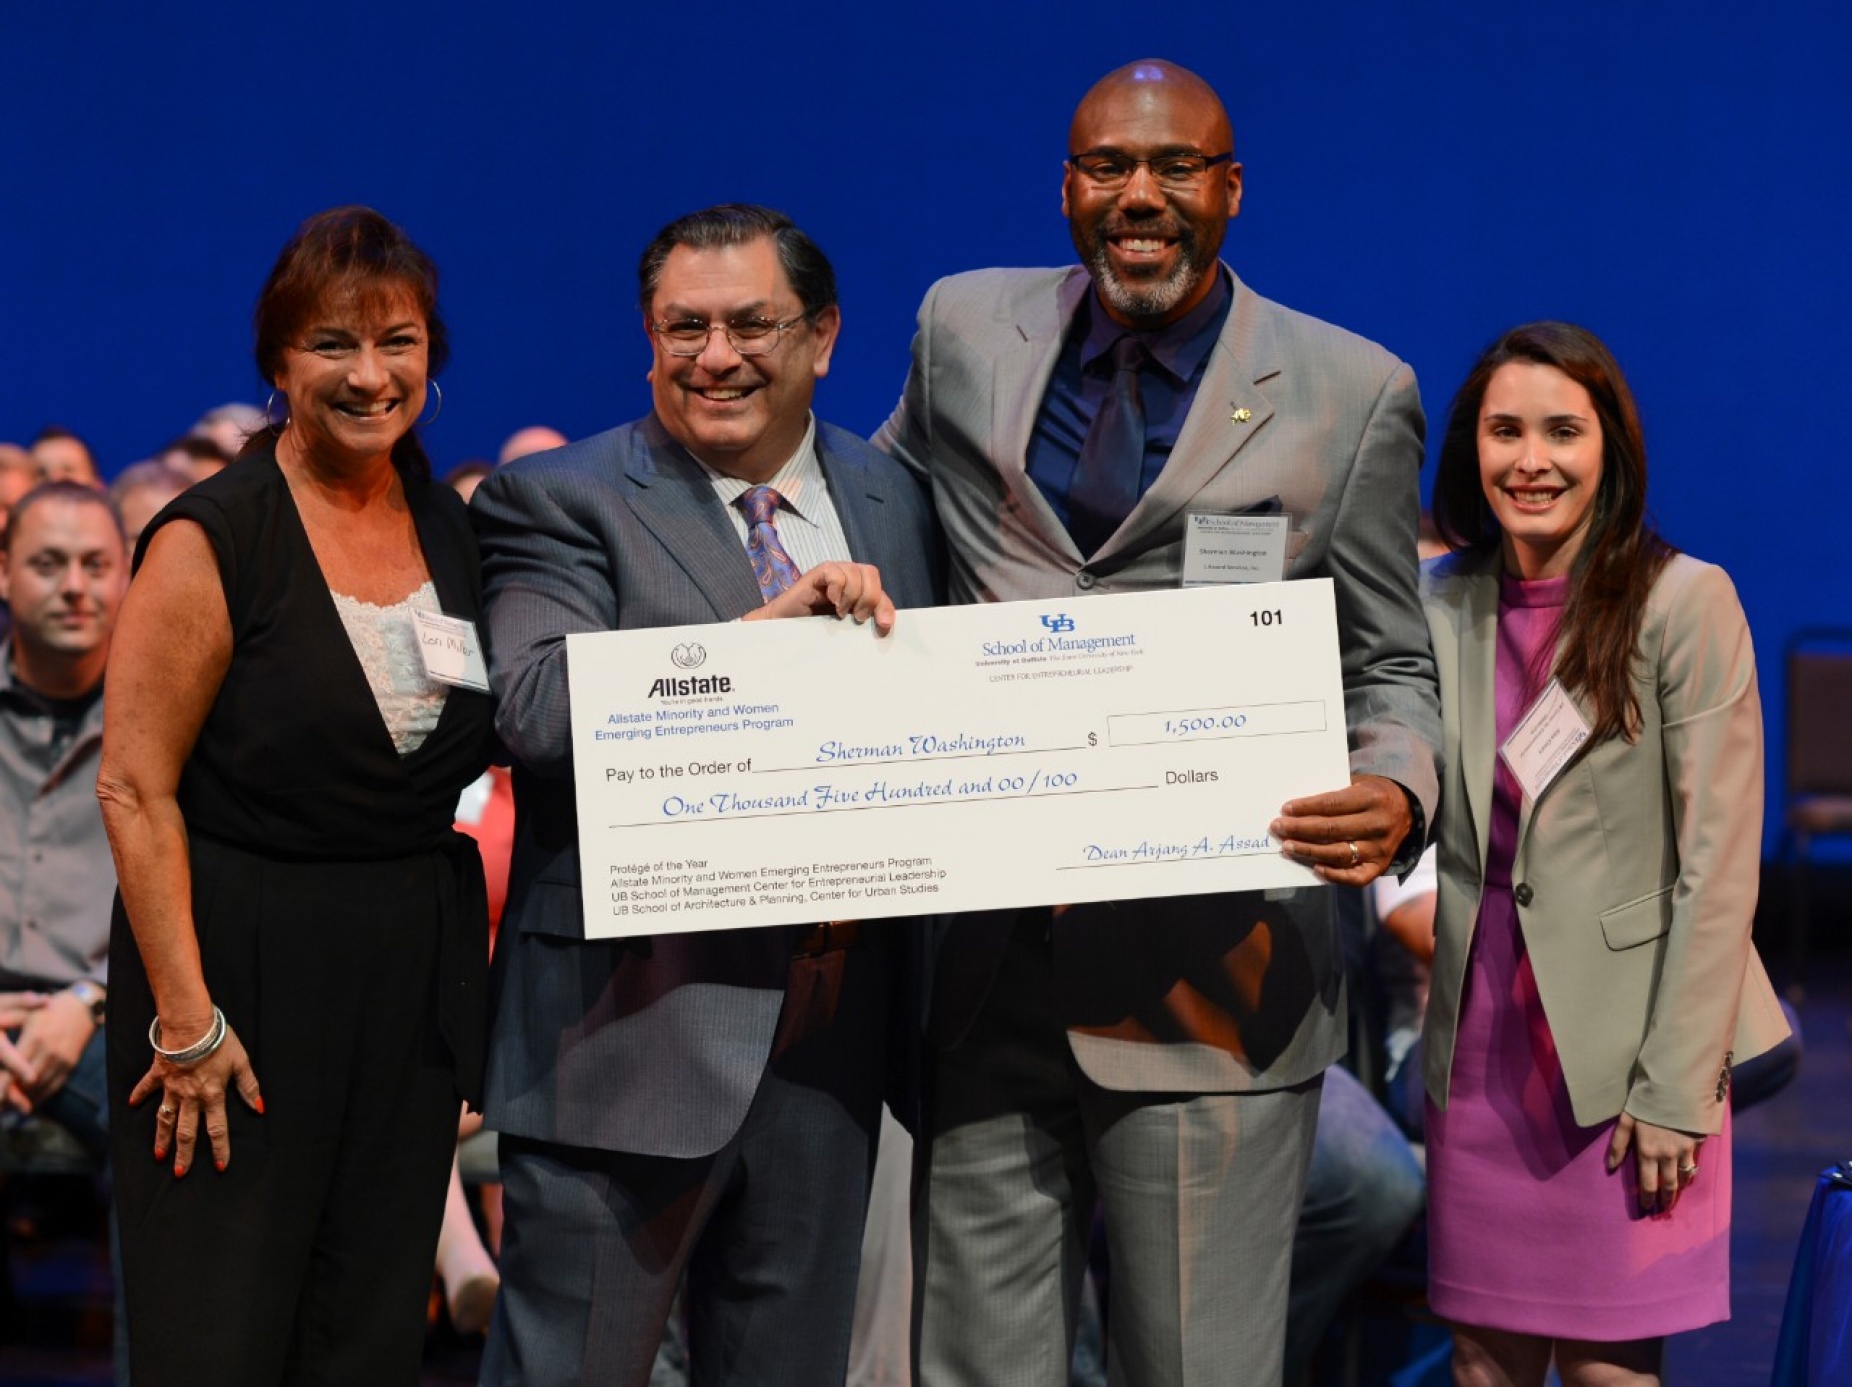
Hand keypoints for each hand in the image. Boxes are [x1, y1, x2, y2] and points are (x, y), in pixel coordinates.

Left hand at [7, 989, 95, 1106]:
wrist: (82, 1008)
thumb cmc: (48, 1010)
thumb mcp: (26, 1012)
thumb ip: (7, 1021)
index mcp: (35, 1037)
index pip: (14, 1069)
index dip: (3, 1086)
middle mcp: (50, 1051)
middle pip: (26, 1083)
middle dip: (10, 1096)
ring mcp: (62, 1059)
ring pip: (40, 1087)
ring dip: (23, 1099)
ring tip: (8, 1107)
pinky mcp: (71, 1065)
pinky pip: (54, 1087)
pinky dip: (40, 1097)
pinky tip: (28, 1102)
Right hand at [129, 1016, 264, 1176]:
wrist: (191, 1025)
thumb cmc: (219, 1041)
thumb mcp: (241, 1062)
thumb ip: (249, 1086)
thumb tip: (260, 1108)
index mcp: (213, 1095)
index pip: (217, 1128)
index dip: (220, 1148)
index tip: (219, 1166)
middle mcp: (191, 1097)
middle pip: (187, 1132)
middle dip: (184, 1154)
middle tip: (179, 1173)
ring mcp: (172, 1087)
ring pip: (165, 1118)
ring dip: (161, 1138)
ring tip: (158, 1155)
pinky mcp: (158, 1073)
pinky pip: (146, 1087)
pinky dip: (139, 1095)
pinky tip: (131, 1105)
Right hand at [742, 562, 896, 634]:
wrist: (782, 631)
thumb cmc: (813, 632)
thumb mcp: (846, 631)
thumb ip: (863, 625)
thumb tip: (885, 628)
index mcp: (858, 593)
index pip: (881, 591)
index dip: (886, 606)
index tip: (883, 625)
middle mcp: (847, 579)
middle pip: (871, 574)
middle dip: (870, 598)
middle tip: (858, 617)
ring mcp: (832, 575)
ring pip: (855, 571)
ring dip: (852, 594)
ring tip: (840, 613)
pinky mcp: (816, 574)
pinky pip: (834, 570)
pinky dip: (837, 586)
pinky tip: (832, 601)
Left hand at [1272, 774, 1413, 885]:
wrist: (1407, 809)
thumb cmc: (1371, 794)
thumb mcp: (1358, 783)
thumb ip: (1334, 794)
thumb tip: (1296, 808)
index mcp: (1372, 798)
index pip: (1332, 804)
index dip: (1306, 808)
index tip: (1285, 809)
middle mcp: (1378, 824)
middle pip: (1332, 829)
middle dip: (1300, 829)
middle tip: (1278, 828)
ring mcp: (1380, 848)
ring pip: (1339, 853)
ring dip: (1309, 851)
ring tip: (1287, 847)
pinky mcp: (1380, 866)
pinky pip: (1356, 877)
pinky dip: (1335, 875)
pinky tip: (1315, 868)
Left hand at [1606, 1111, 1703, 1213]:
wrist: (1675, 1087)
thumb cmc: (1646, 1101)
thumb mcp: (1626, 1120)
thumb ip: (1618, 1144)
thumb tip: (1610, 1167)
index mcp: (1648, 1151)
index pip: (1648, 1183)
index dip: (1646, 1198)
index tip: (1646, 1207)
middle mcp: (1667, 1155)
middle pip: (1668, 1185)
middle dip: (1666, 1199)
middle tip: (1663, 1209)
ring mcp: (1684, 1150)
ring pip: (1684, 1177)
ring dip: (1679, 1188)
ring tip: (1675, 1195)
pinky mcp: (1697, 1143)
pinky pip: (1694, 1163)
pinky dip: (1690, 1172)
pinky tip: (1687, 1174)